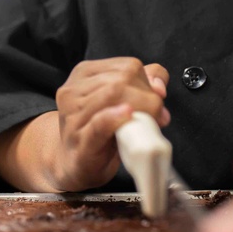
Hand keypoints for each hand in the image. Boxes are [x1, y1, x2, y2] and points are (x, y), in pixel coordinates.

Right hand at [51, 58, 169, 191]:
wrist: (75, 164)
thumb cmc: (101, 132)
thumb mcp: (121, 102)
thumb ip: (142, 85)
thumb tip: (159, 87)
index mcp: (84, 73)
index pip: (128, 67)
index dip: (148, 84)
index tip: (154, 101)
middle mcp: (74, 90)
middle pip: (122, 81)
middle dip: (147, 98)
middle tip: (155, 117)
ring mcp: (73, 115)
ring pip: (112, 96)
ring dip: (140, 111)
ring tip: (145, 125)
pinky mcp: (80, 140)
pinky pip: (99, 122)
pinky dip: (116, 117)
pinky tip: (127, 115)